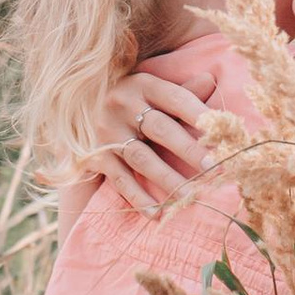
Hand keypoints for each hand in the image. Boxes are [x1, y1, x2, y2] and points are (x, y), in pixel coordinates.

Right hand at [90, 65, 210, 211]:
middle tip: (215, 168)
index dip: (199, 114)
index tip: (221, 132)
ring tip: (192, 197)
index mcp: (141, 85)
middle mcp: (121, 105)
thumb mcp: (148, 88)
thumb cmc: (126, 99)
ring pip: (141, 158)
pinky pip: (119, 180)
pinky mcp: (94, 156)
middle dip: (190, 150)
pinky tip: (156, 213)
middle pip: (161, 129)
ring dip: (168, 179)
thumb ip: (179, 90)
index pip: (176, 98)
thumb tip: (210, 80)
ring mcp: (106, 132)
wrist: (72, 106)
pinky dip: (138, 197)